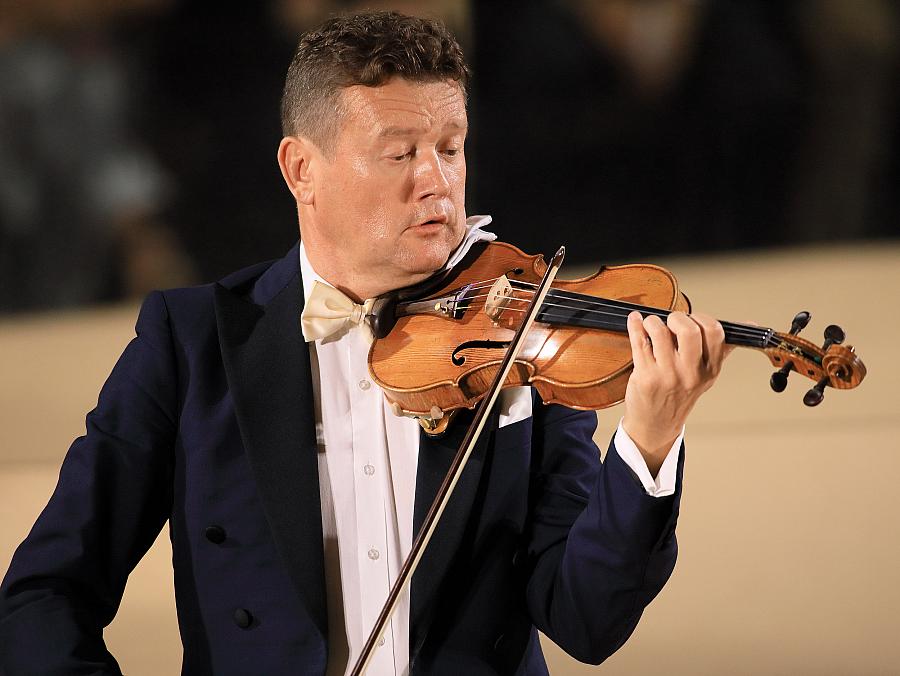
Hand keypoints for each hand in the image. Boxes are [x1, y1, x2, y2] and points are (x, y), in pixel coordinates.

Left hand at [622, 310, 731, 475]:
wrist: (656, 424)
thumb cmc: (679, 396)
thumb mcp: (706, 376)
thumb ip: (721, 350)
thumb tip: (748, 326)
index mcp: (710, 370)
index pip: (715, 332)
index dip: (701, 318)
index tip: (691, 319)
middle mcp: (690, 374)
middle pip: (689, 330)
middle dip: (677, 317)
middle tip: (670, 321)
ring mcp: (667, 376)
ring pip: (660, 333)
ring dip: (653, 321)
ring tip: (651, 324)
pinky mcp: (645, 377)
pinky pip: (638, 342)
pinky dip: (635, 325)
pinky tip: (635, 321)